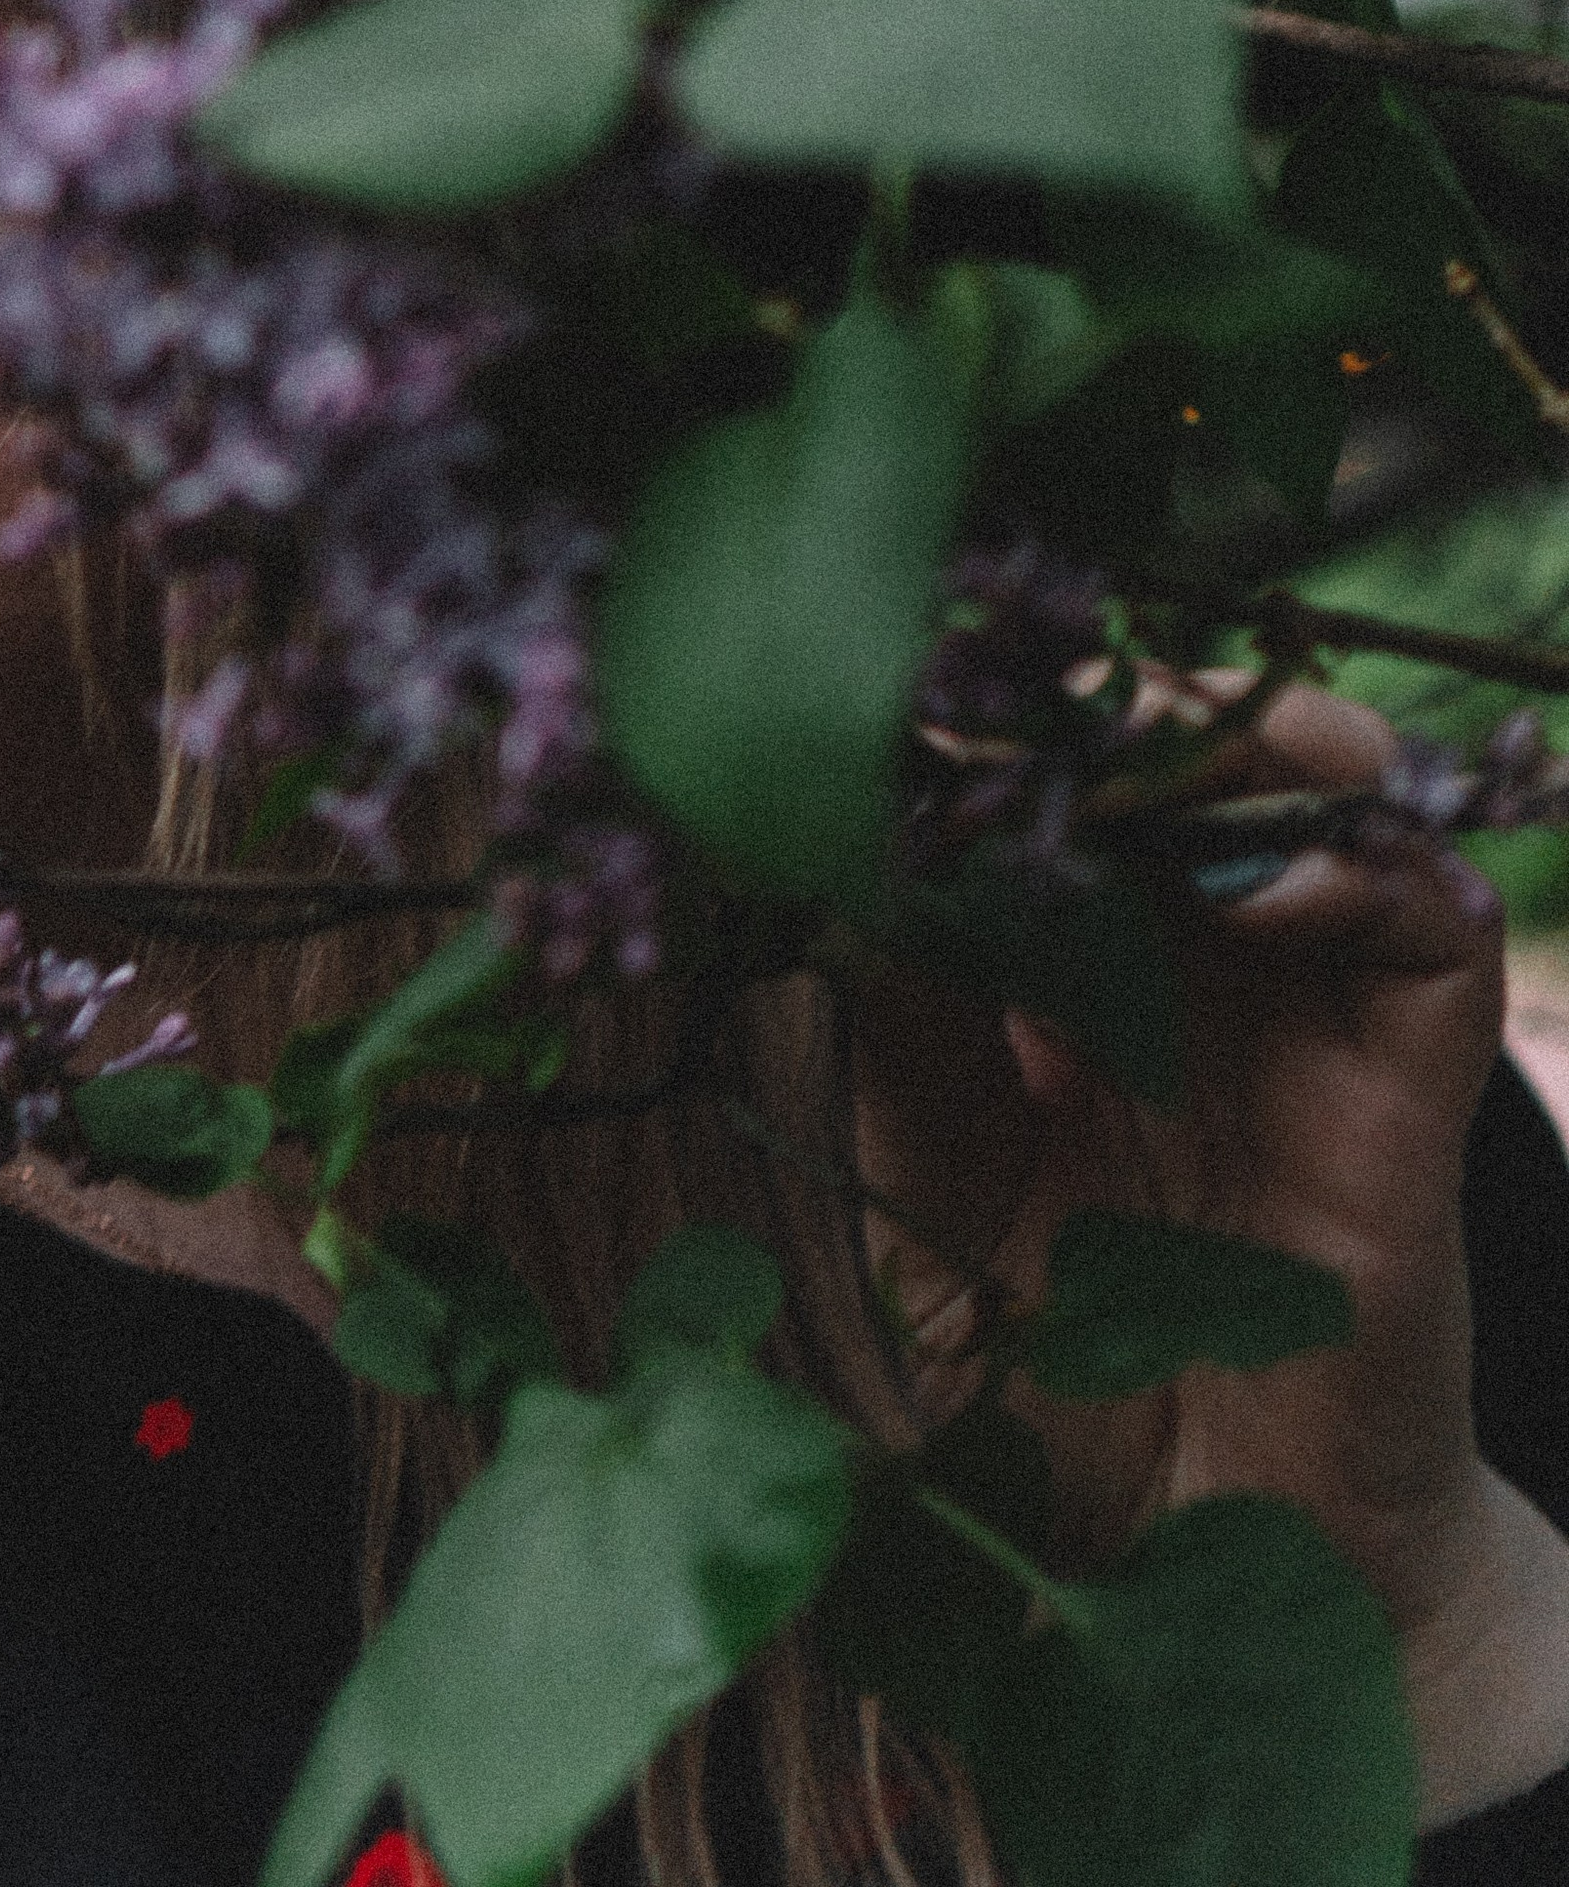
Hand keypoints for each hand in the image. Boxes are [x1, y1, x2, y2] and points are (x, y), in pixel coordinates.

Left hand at [853, 681, 1568, 1826]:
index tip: (912, 677)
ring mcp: (1317, 1014)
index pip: (1068, 770)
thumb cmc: (1055, 1372)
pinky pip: (1427, 935)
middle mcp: (1212, 957)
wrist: (1200, 1565)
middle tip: (1023, 685)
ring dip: (1247, 739)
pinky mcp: (1410, 1094)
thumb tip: (816, 844)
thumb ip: (892, 1021)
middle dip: (1116, 693)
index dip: (1004, 711)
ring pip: (1335, 794)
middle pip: (1201, 747)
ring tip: (1148, 741)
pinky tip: (1248, 887)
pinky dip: (1357, 875)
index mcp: (1087, 954)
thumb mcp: (927, 1172)